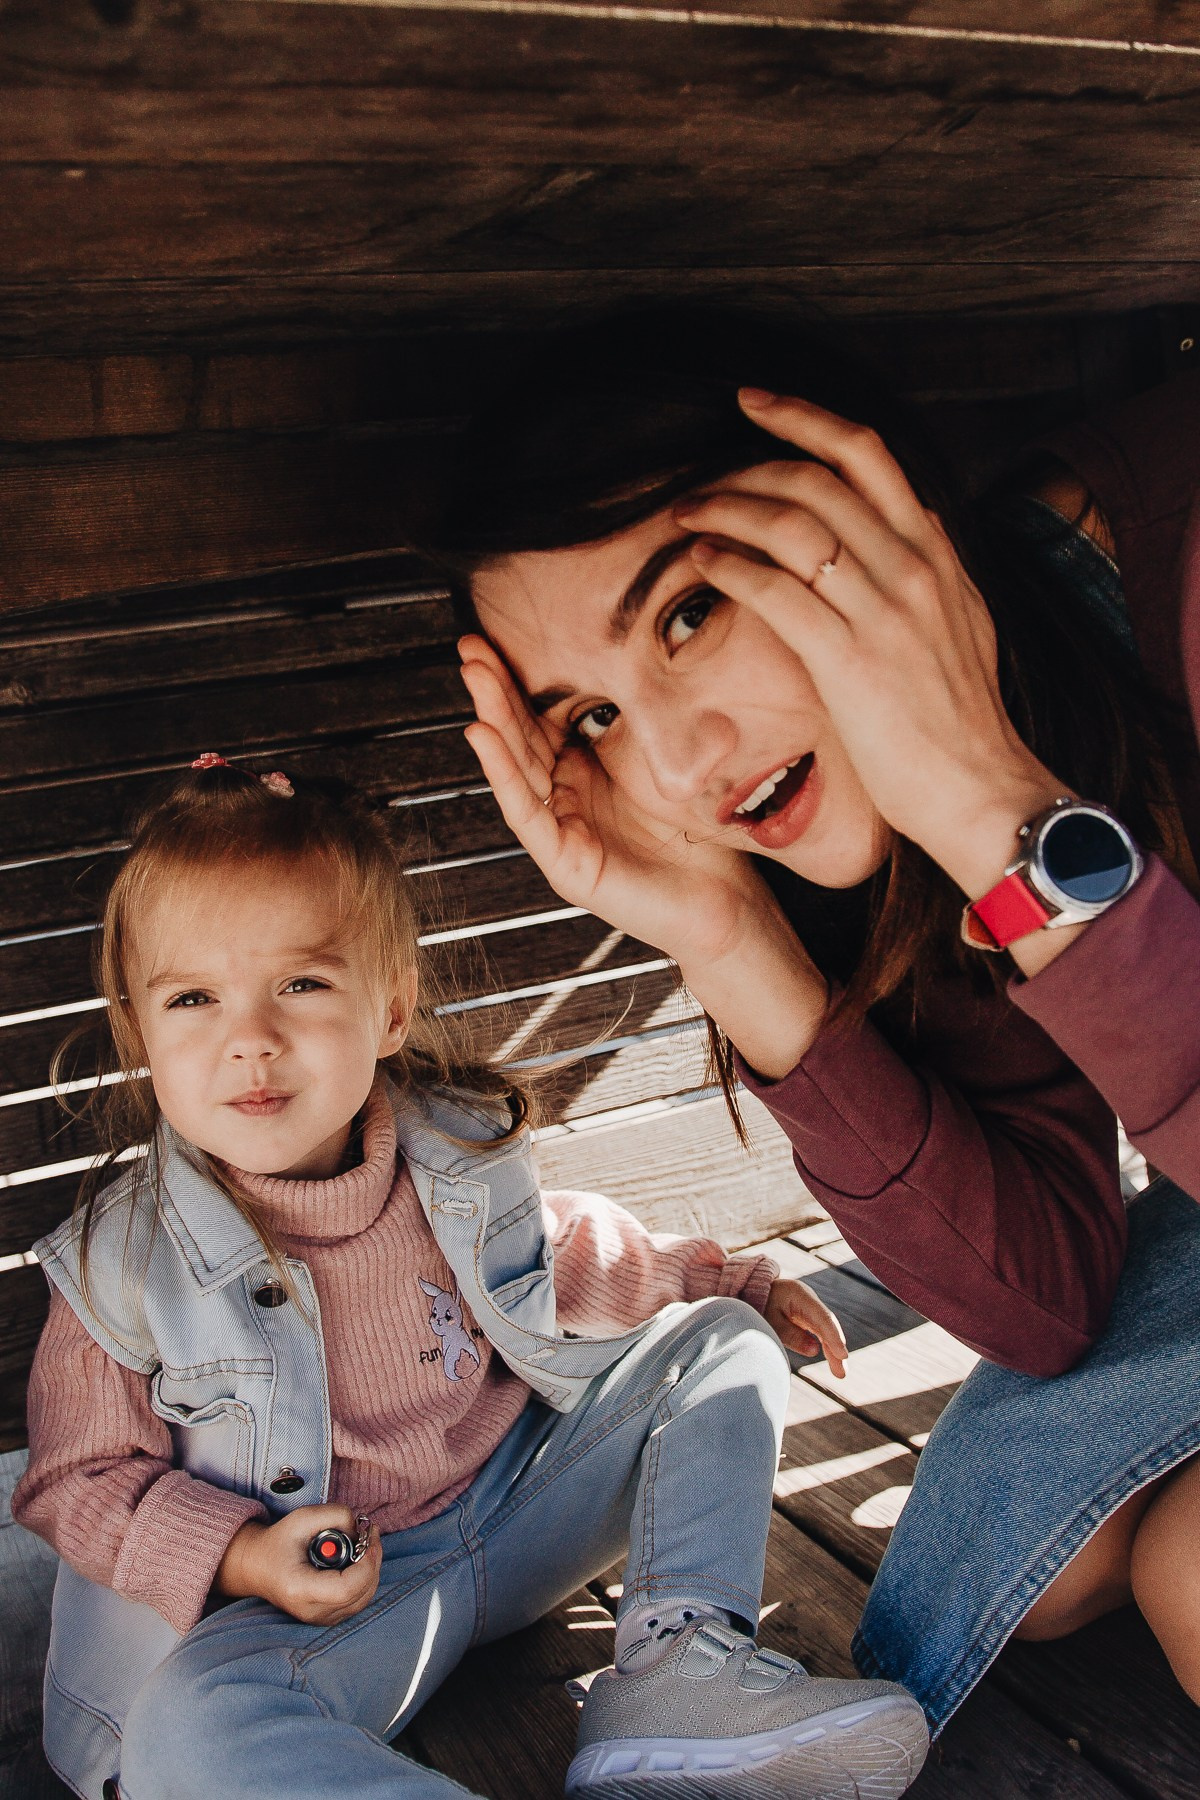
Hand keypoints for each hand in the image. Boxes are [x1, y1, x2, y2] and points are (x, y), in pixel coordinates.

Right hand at [215, 1505, 381, 1624]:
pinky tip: (359, 1559)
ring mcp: (319, 1619)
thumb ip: (336, 1515)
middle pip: (360, 1594)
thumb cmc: (279, 1542)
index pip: (345, 1589)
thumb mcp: (303, 1517)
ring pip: (364, 1599)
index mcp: (299, 1589)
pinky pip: (358, 1601)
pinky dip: (366, 1579)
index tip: (368, 1537)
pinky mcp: (328, 1618)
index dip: (365, 1564)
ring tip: (365, 1543)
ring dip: (372, 1569)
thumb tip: (362, 1530)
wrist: (258, 1567)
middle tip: (370, 1533)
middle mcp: (310, 1611)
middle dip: (373, 1561)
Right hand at [459, 633, 778, 966]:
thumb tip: (635, 649)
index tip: (497, 637)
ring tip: (472, 678)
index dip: (519, 680)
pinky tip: (483, 736)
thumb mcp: (666, 759)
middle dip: (494, 690)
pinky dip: (503, 773)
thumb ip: (640, 718)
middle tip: (469, 645)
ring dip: (492, 721)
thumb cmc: (699, 835)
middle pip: (521, 738)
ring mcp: (561, 832)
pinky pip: (527, 813)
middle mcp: (565, 800)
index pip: (542, 720)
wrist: (725, 901)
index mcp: (584, 774)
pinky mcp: (565, 864)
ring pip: (517, 768)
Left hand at [674, 393, 1068, 901]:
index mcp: (935, 551)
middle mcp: (911, 565)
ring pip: (790, 523)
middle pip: (818, 476)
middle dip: (747, 464)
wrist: (979, 786)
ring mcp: (881, 608)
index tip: (755, 403)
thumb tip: (907, 524)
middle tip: (699, 480)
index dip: (804, 418)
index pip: (866, 453)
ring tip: (687, 516)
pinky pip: (773, 589)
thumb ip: (932, 569)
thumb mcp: (963, 621)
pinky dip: (729, 565)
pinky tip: (703, 562)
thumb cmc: (960, 718)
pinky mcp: (848, 657)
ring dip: (725, 509)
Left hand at [765, 1278, 847, 1377]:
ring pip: (826, 1330)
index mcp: (799, 1295)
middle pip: (827, 1325)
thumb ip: (790, 1335)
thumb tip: (815, 1351)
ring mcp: (810, 1307)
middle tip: (842, 1373)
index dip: (834, 1337)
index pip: (822, 1318)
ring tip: (840, 1373)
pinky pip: (821, 1332)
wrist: (752, 1290)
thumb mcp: (770, 1321)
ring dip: (834, 1351)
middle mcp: (809, 1300)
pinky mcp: (808, 1316)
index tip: (842, 1355)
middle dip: (836, 1348)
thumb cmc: (759, 1305)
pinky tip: (833, 1361)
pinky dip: (827, 1346)